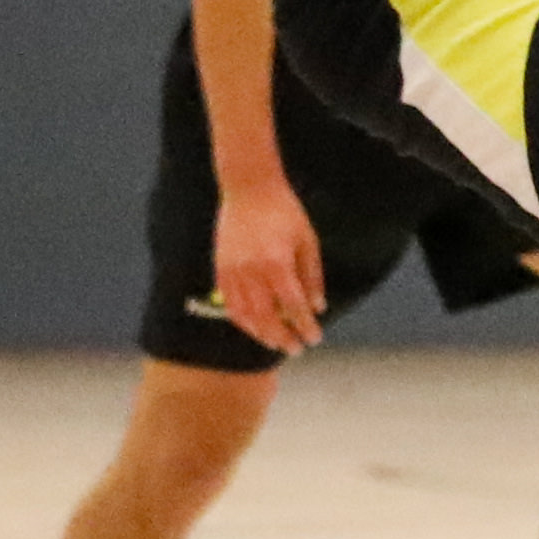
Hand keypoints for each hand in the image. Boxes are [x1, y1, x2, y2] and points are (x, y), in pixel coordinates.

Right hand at [211, 183, 326, 353]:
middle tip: (296, 349)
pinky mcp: (221, 269)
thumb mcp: (307, 241)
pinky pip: (230, 304)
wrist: (250, 189)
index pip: (293, 306)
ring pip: (246, 315)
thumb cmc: (284, 213)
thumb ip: (312, 277)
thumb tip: (317, 308)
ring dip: (261, 334)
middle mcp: (252, 271)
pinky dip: (242, 320)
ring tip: (276, 343)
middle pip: (267, 317)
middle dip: (283, 337)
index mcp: (277, 263)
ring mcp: (233, 271)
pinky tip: (254, 327)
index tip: (314, 338)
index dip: (305, 326)